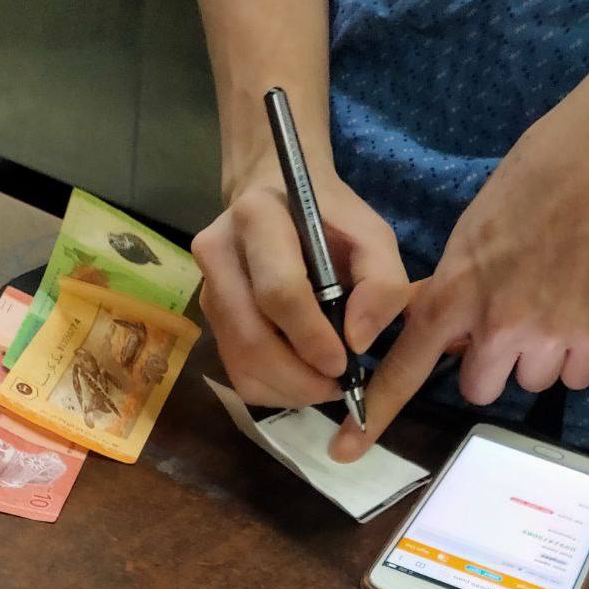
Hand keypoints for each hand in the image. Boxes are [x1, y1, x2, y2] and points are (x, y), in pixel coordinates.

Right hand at [192, 162, 408, 409]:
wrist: (279, 199)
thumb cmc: (330, 220)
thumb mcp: (372, 236)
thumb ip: (382, 282)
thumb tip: (358, 341)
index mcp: (257, 218)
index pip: (279, 291)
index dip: (312, 337)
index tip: (344, 363)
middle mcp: (218, 253)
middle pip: (252, 338)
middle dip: (299, 376)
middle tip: (337, 385)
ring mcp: (207, 289)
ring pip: (241, 362)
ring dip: (287, 388)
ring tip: (324, 384)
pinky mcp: (209, 319)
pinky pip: (236, 373)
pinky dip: (273, 389)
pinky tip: (301, 378)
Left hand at [331, 81, 588, 461]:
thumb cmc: (537, 179)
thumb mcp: (473, 234)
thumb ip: (452, 291)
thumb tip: (444, 330)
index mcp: (455, 295)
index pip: (404, 369)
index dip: (374, 415)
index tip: (346, 449)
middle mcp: (498, 325)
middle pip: (480, 390)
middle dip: (492, 364)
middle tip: (510, 320)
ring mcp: (548, 335)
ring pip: (532, 381)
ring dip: (539, 355)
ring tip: (553, 299)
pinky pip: (575, 373)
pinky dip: (577, 350)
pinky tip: (579, 306)